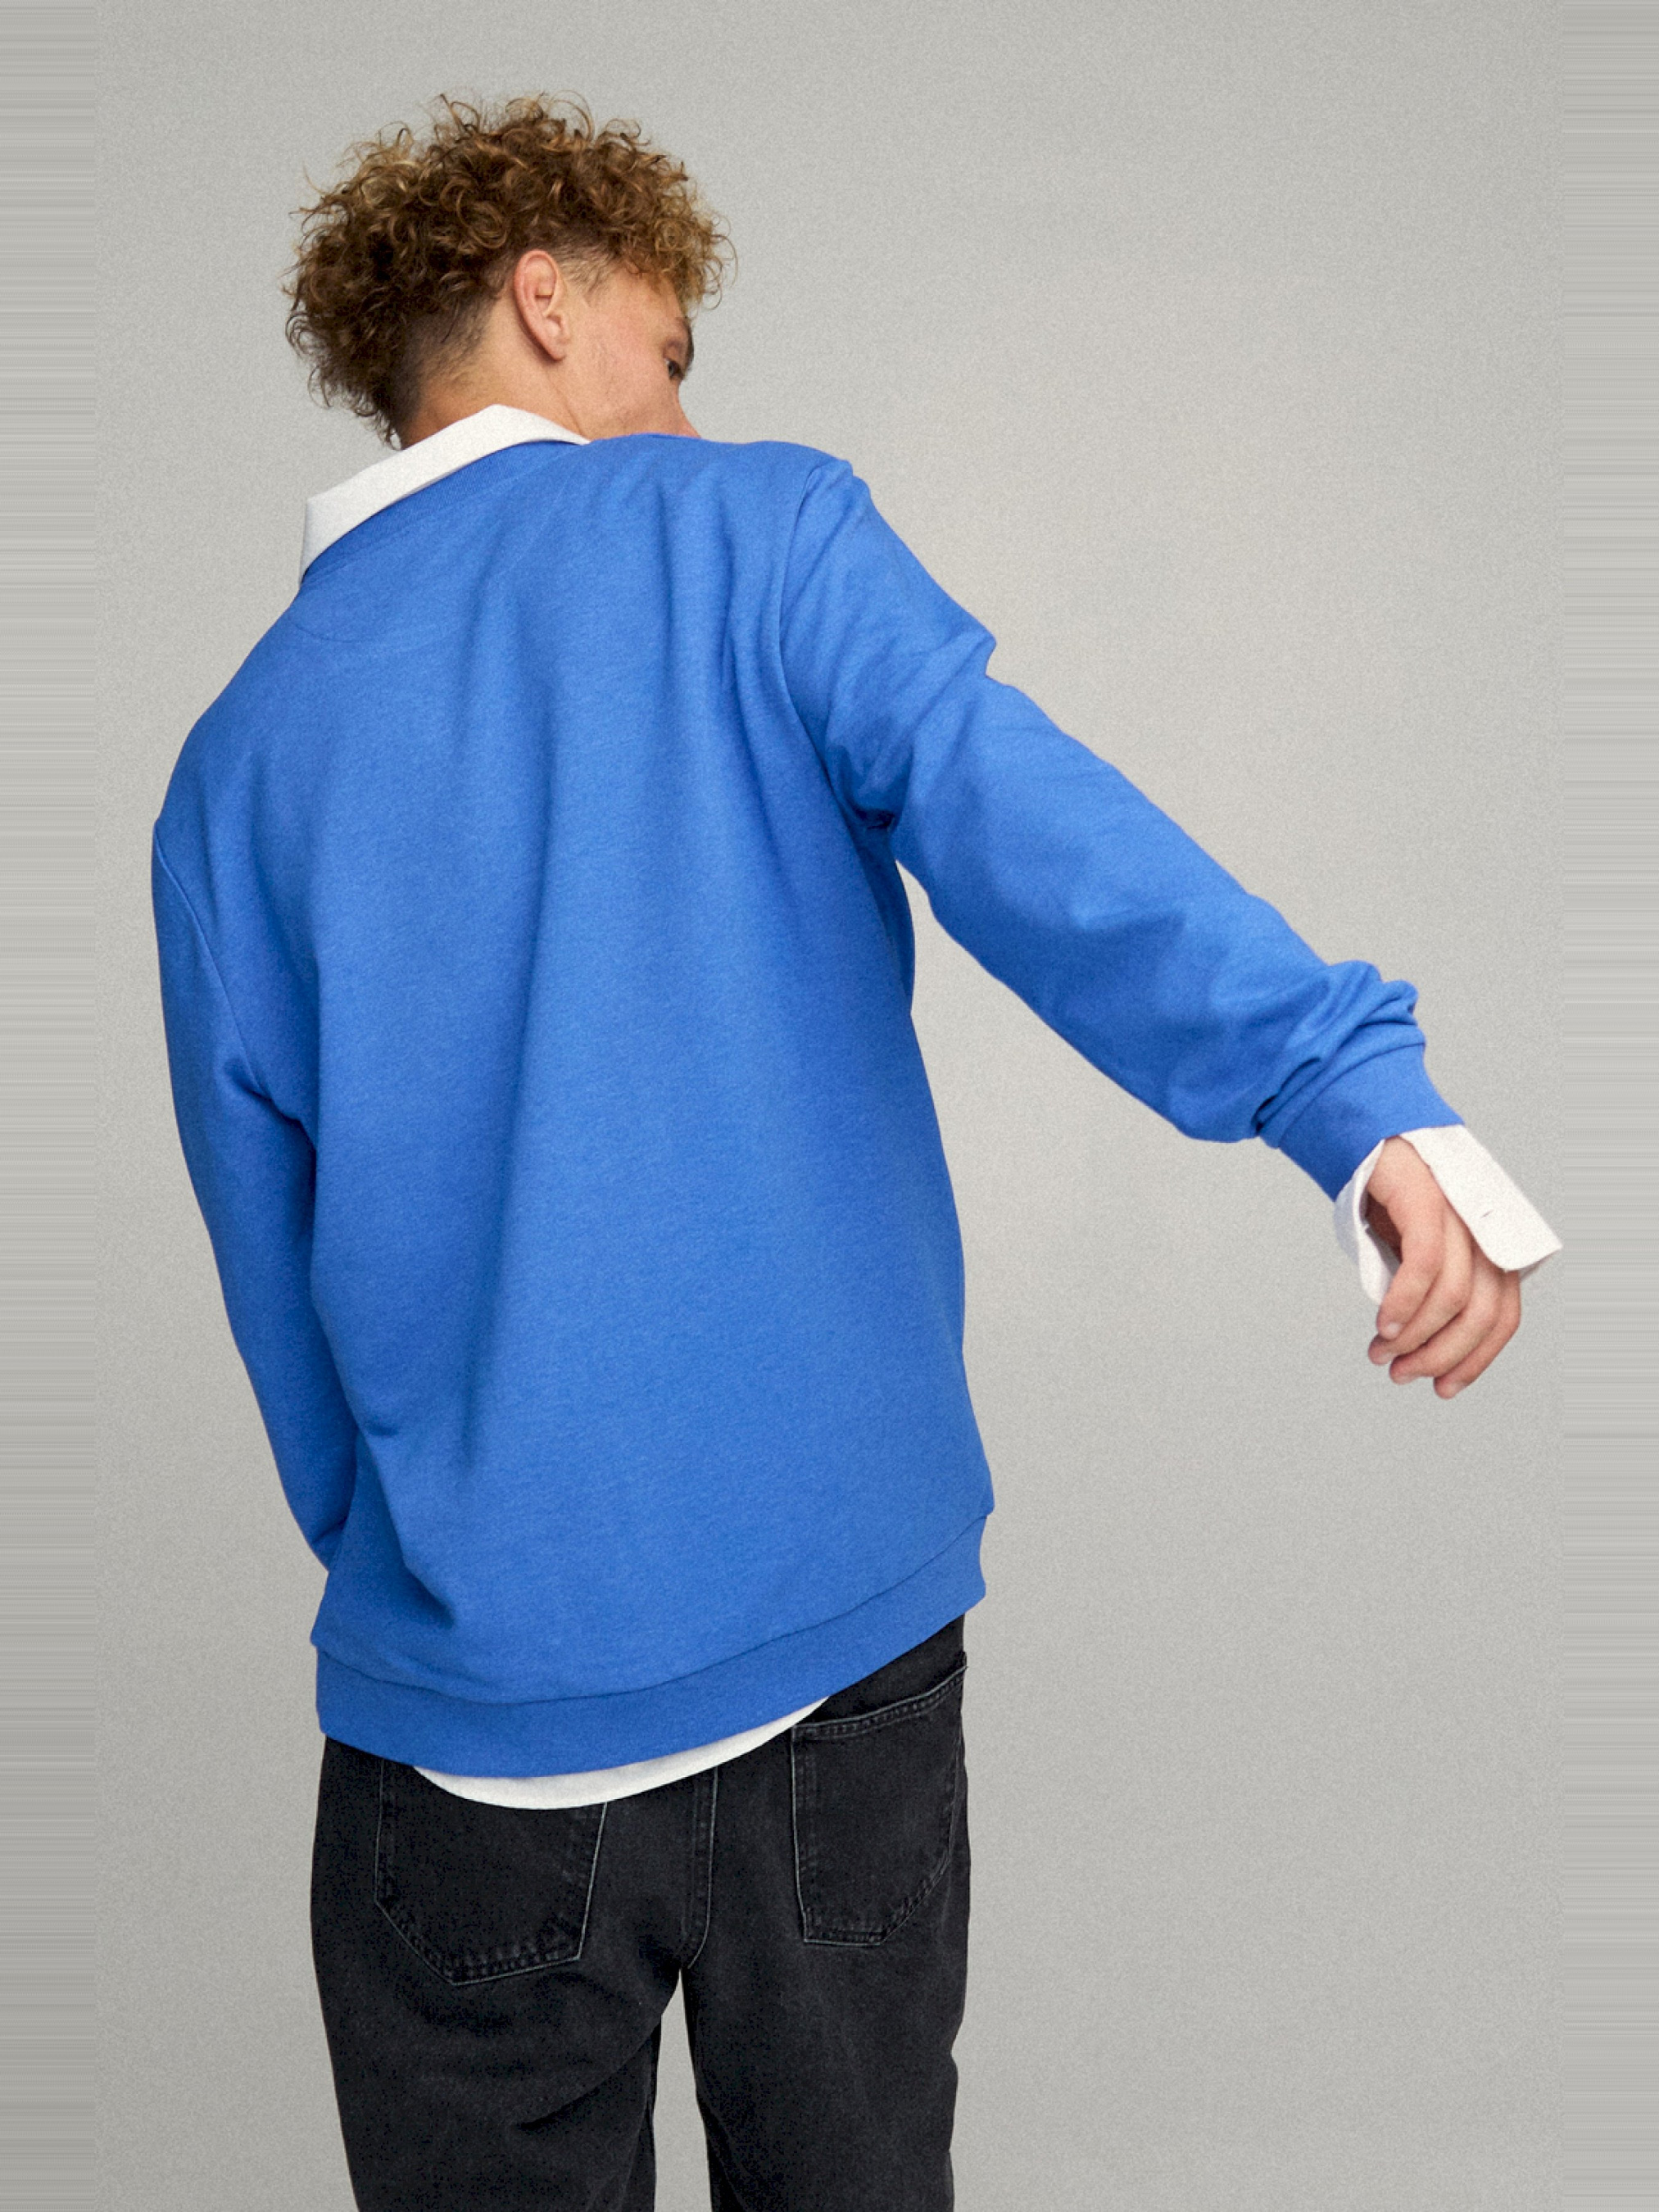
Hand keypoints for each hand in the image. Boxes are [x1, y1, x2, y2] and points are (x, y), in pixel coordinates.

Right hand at [1362, 1137, 1521, 1397]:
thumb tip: (1420, 1344)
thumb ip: (1432, 1287)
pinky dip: (1404, 1303)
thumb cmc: (1390, 1195)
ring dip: (1415, 1336)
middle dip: (1441, 1356)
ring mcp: (1460, 1213)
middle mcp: (1485, 1230)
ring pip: (1454, 1297)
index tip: (1441, 1388)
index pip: (1503, 1318)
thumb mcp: (1418, 1250)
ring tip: (1381, 1353)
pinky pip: (1424, 1264)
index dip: (1475, 1360)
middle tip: (1402, 1375)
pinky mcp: (1429, 1199)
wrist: (1367, 1133)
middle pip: (1482, 1314)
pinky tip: (1385, 1326)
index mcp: (1492, 1246)